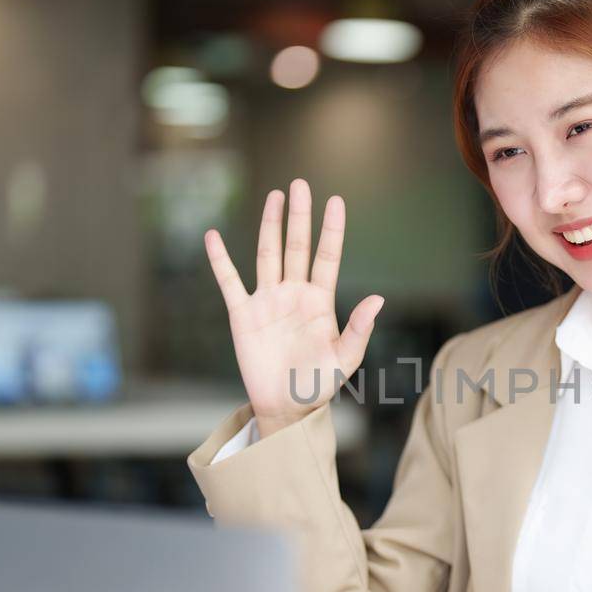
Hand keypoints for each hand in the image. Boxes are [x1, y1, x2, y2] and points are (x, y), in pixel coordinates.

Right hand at [204, 179, 384, 436]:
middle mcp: (294, 294)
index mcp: (321, 301)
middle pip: (296, 246)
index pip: (327, 256)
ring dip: (270, 225)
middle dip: (299, 216)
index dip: (332, 229)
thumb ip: (359, 329)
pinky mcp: (243, 314)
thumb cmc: (319, 385)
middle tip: (300, 184)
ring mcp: (267, 301)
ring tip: (275, 196)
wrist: (286, 407)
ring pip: (268, 254)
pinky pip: (229, 281)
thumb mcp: (345, 359)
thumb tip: (378, 298)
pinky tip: (213, 236)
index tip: (336, 201)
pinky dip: (220, 259)